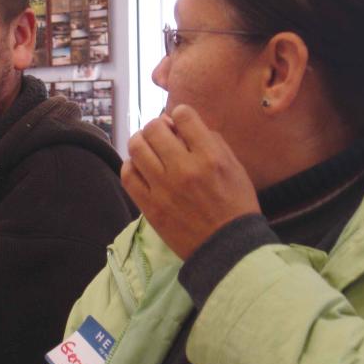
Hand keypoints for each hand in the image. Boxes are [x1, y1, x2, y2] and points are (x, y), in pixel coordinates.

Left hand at [121, 104, 259, 259]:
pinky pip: (128, 175)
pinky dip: (131, 165)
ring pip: (136, 147)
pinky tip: (140, 168)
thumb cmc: (235, 205)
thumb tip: (182, 125)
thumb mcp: (234, 167)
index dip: (180, 115)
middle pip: (154, 128)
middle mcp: (184, 168)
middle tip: (162, 135)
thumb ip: (211, 141)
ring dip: (140, 141)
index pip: (183, 115)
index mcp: (210, 156)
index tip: (180, 123)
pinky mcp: (150, 206)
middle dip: (157, 126)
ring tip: (148, 148)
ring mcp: (163, 188)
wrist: (227, 248)